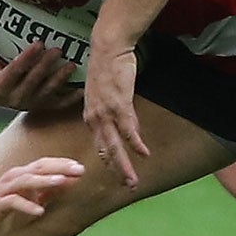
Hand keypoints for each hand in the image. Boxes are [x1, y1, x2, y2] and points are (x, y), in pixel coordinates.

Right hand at [0, 30, 80, 111]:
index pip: (15, 71)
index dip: (27, 58)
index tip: (39, 43)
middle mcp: (15, 98)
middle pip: (33, 81)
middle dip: (46, 65)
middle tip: (58, 49)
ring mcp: (30, 103)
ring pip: (47, 92)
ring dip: (60, 79)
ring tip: (72, 65)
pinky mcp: (42, 106)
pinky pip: (58, 104)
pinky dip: (71, 99)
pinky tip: (83, 89)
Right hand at [0, 156, 85, 235]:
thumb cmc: (6, 210)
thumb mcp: (31, 200)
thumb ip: (48, 191)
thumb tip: (70, 182)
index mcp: (22, 175)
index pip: (44, 164)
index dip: (62, 164)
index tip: (80, 168)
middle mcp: (12, 178)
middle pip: (37, 168)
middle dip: (59, 168)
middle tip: (78, 170)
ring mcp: (3, 190)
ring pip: (24, 181)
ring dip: (44, 181)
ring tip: (61, 182)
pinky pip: (12, 202)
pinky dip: (26, 205)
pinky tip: (40, 211)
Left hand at [83, 43, 147, 186]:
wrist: (108, 48)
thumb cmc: (109, 67)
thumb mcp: (109, 94)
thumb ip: (118, 113)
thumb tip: (130, 130)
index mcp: (91, 116)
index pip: (100, 144)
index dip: (109, 160)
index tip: (117, 172)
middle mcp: (95, 117)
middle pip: (106, 150)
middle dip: (117, 170)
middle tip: (127, 186)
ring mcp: (106, 112)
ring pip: (115, 145)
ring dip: (125, 165)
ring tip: (133, 181)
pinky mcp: (118, 104)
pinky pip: (128, 129)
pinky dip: (136, 143)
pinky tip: (144, 154)